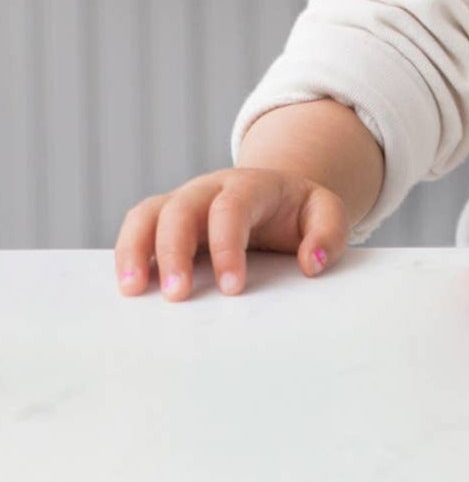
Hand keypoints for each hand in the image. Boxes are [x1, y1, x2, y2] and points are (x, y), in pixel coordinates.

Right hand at [114, 167, 351, 300]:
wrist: (276, 197)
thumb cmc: (298, 212)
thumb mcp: (326, 213)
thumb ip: (328, 233)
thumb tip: (311, 263)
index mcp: (251, 185)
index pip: (232, 208)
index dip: (227, 245)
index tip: (232, 288)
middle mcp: (210, 189)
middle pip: (181, 209)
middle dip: (175, 252)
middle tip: (177, 296)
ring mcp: (183, 203)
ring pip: (147, 214)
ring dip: (135, 250)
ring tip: (133, 291)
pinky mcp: (164, 221)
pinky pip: (137, 229)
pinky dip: (127, 253)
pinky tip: (129, 286)